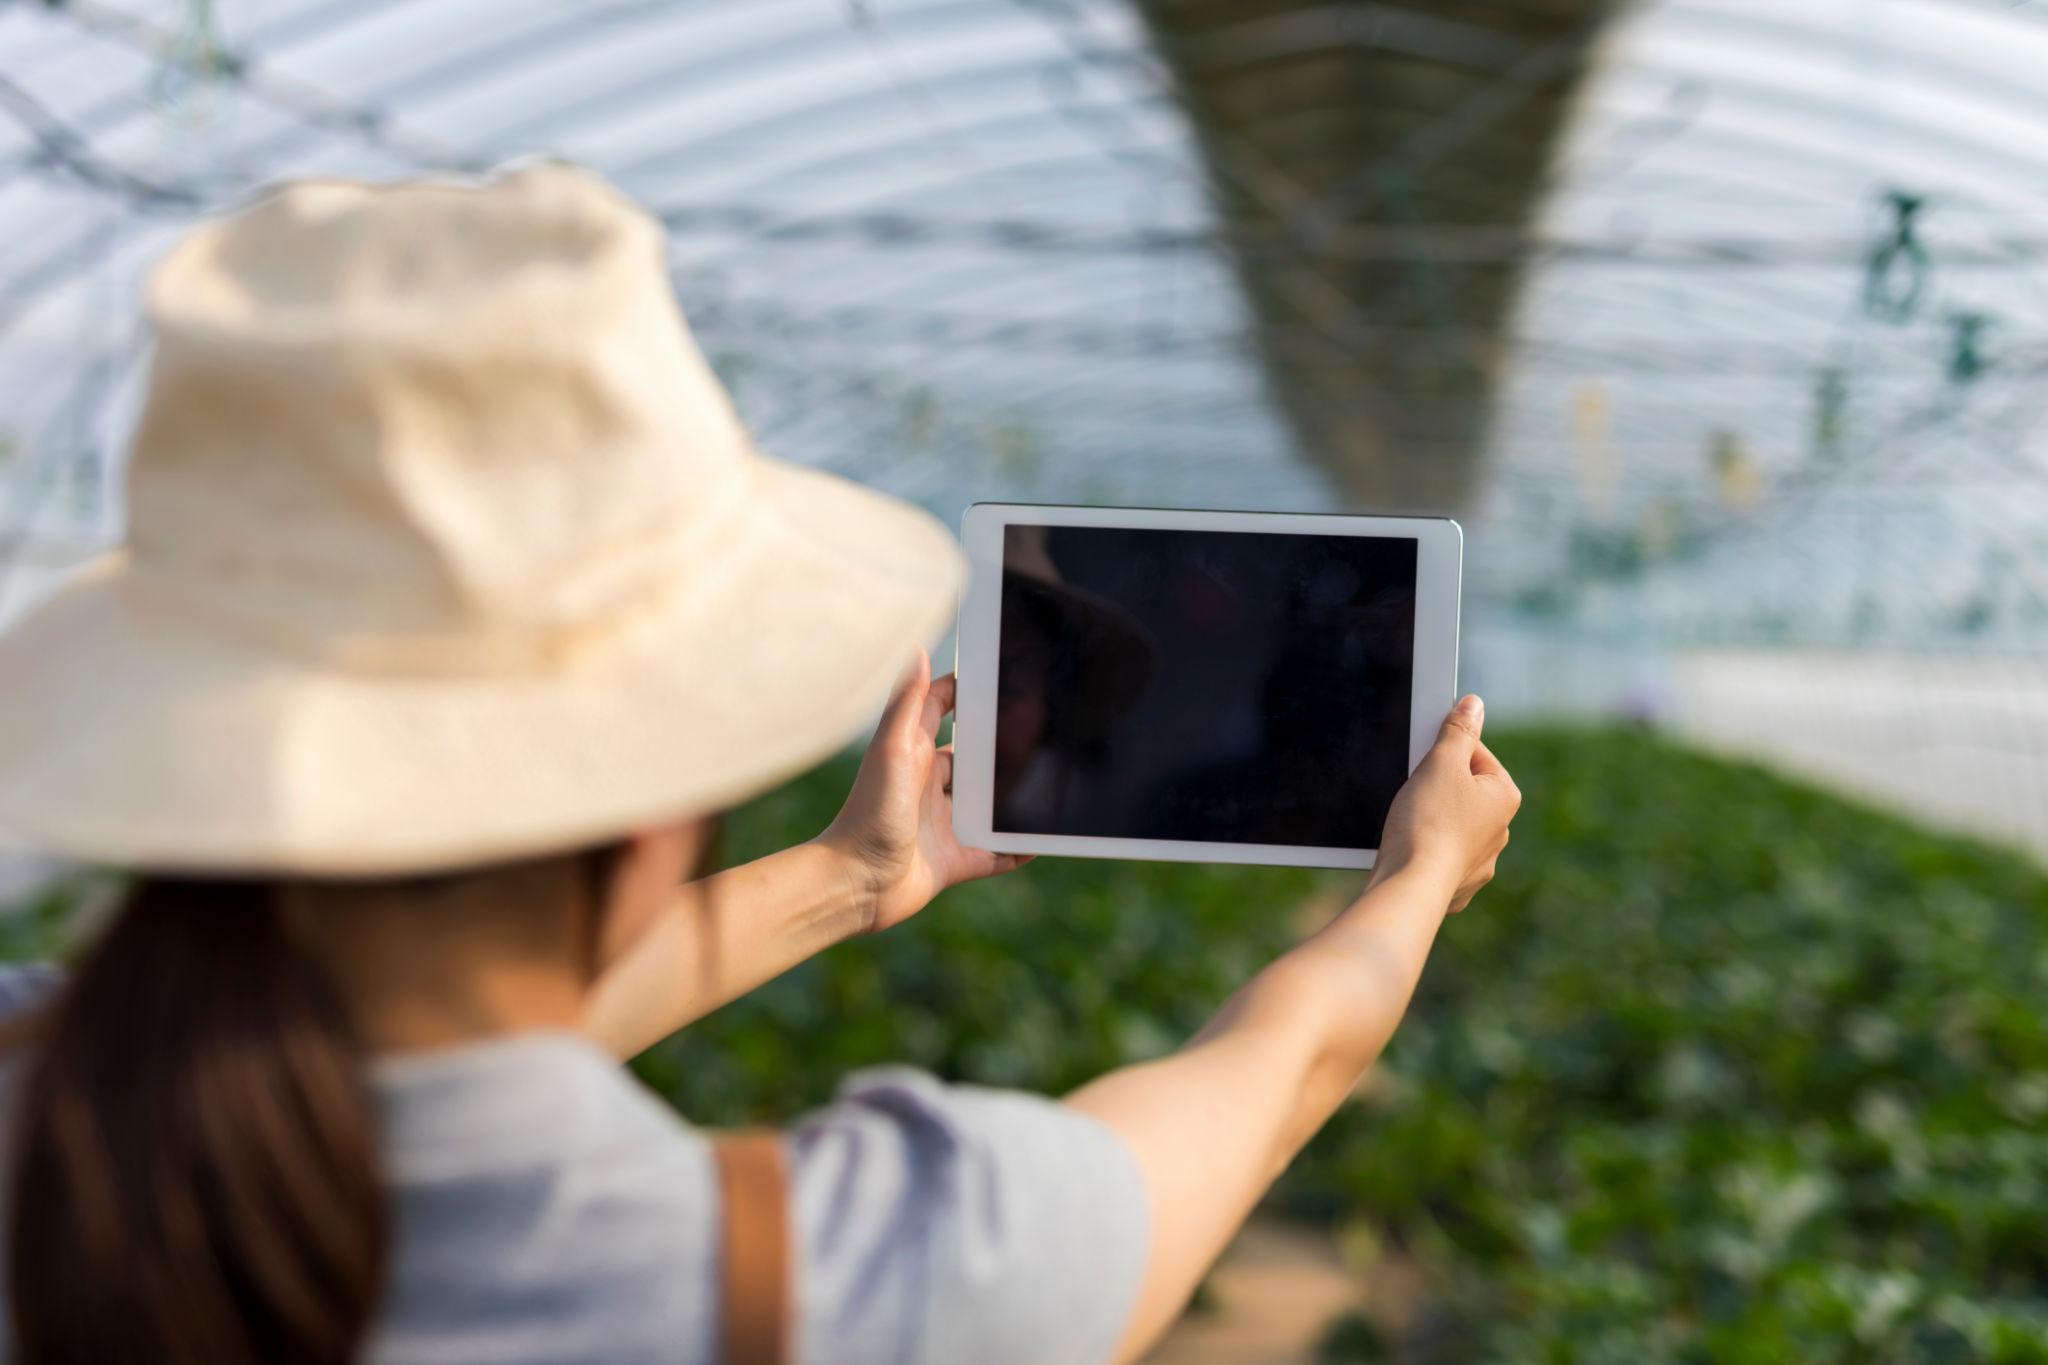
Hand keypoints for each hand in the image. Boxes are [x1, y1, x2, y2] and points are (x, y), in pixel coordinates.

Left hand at [818, 651, 1032, 932]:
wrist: (855, 884)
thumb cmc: (867, 814)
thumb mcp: (891, 751)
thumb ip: (907, 703)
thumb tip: (916, 649)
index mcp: (913, 753)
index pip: (941, 709)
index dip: (966, 692)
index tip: (1000, 675)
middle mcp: (928, 785)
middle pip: (971, 757)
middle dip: (1000, 746)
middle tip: (1041, 730)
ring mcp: (942, 824)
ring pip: (987, 804)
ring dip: (1012, 798)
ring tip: (1050, 783)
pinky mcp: (953, 860)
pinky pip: (995, 854)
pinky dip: (1017, 850)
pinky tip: (1042, 842)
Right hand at [1369, 695, 1520, 912]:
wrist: (1411, 885)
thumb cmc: (1428, 822)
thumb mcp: (1441, 762)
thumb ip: (1459, 730)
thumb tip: (1474, 704)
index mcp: (1504, 796)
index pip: (1475, 754)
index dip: (1443, 753)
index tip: (1424, 764)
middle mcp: (1500, 830)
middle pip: (1463, 790)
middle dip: (1436, 788)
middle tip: (1413, 794)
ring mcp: (1481, 861)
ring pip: (1452, 825)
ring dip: (1431, 820)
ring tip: (1409, 823)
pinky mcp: (1458, 884)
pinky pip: (1441, 857)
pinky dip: (1426, 851)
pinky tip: (1412, 850)